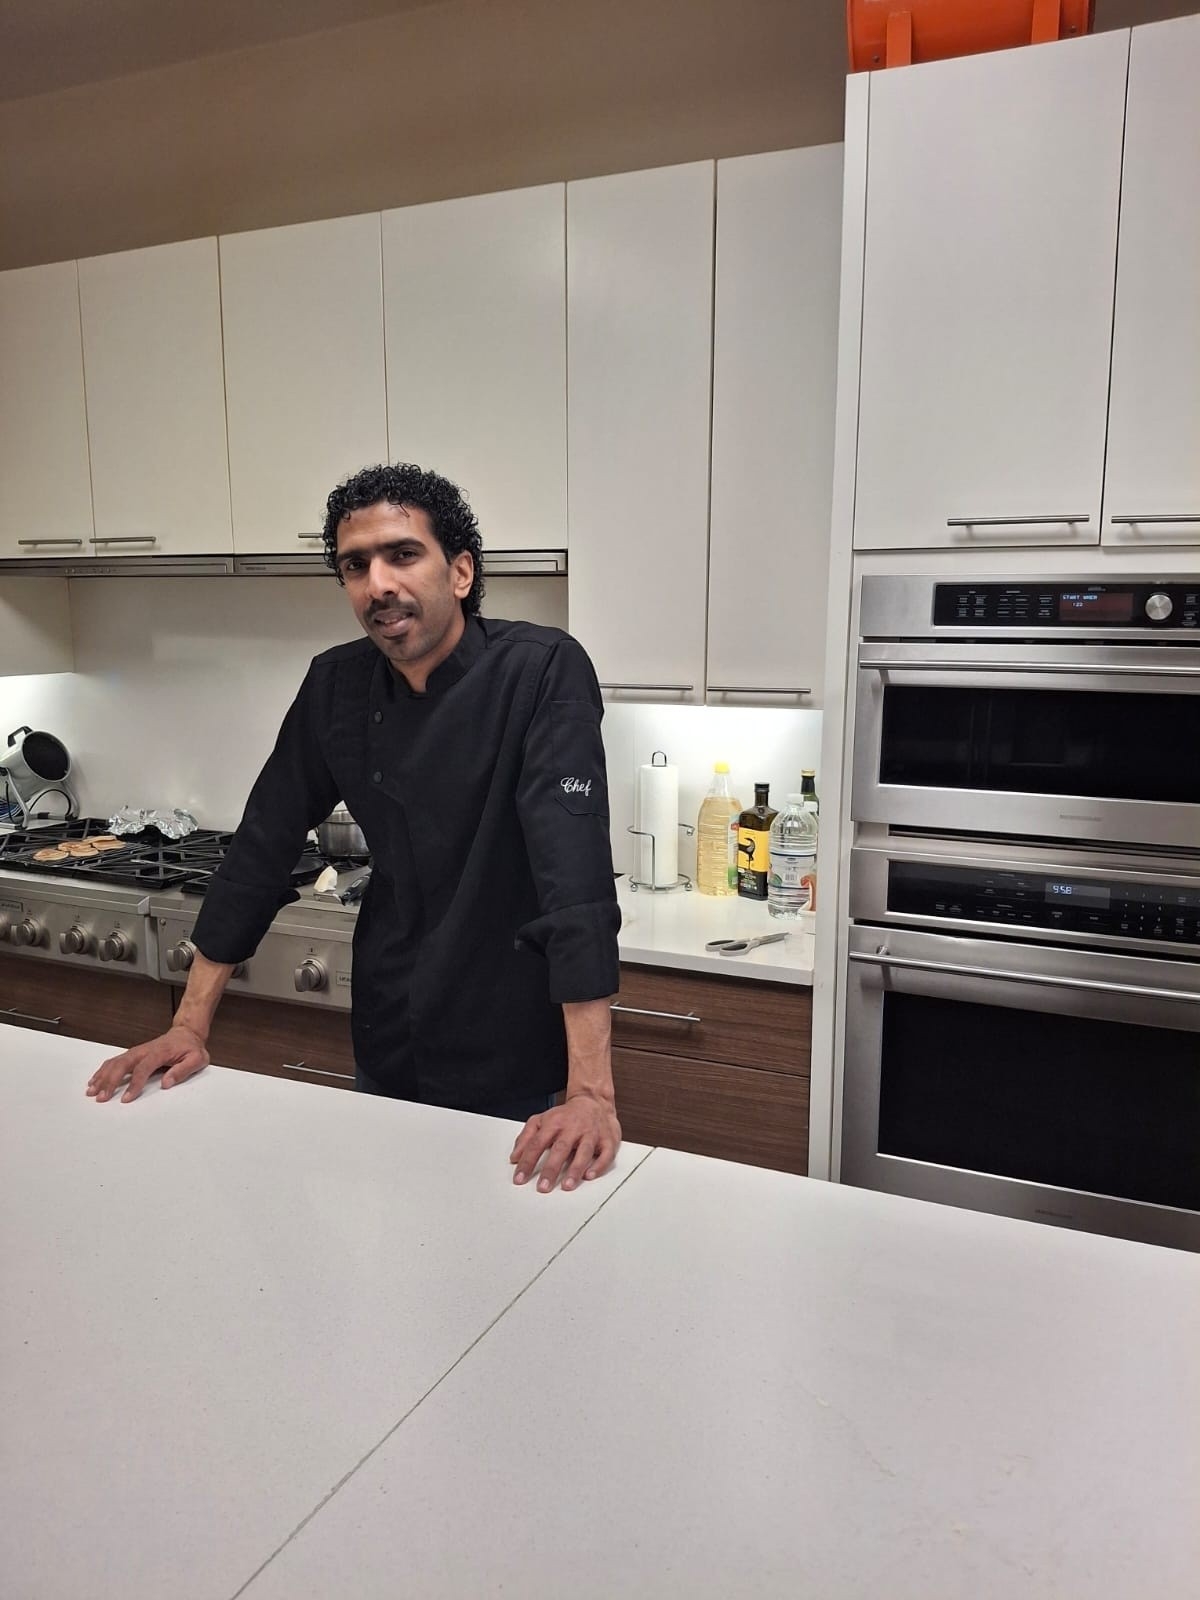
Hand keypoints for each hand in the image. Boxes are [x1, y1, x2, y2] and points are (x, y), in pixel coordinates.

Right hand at [86, 1025, 209, 1103]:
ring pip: (115, 1062)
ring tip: (92, 1091)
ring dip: (102, 1076)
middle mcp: (144, 1050)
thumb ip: (183, 1070)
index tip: (126, 1098)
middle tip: (101, 1098)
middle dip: (110, 1081)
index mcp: (159, 1052)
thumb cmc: (191, 1048)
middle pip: (122, 1064)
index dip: (134, 1084)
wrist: (186, 1033)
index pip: (143, 1068)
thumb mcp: (197, 1059)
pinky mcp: (133, 1054)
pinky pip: (115, 1061)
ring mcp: (137, 1051)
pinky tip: (95, 1080)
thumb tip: (167, 1084)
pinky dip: (103, 1070)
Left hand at [509, 1092, 621, 1192]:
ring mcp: (591, 1133)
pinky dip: (598, 1165)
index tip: (520, 1178)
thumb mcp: (541, 1120)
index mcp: (554, 1123)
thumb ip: (526, 1138)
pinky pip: (605, 1154)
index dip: (527, 1161)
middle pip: (560, 1148)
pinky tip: (589, 1175)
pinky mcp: (607, 1139)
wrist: (593, 1101)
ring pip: (584, 1151)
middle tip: (543, 1187)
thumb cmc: (566, 1116)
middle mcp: (573, 1128)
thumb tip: (514, 1158)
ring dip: (575, 1169)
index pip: (537, 1143)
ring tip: (567, 1186)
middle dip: (551, 1169)